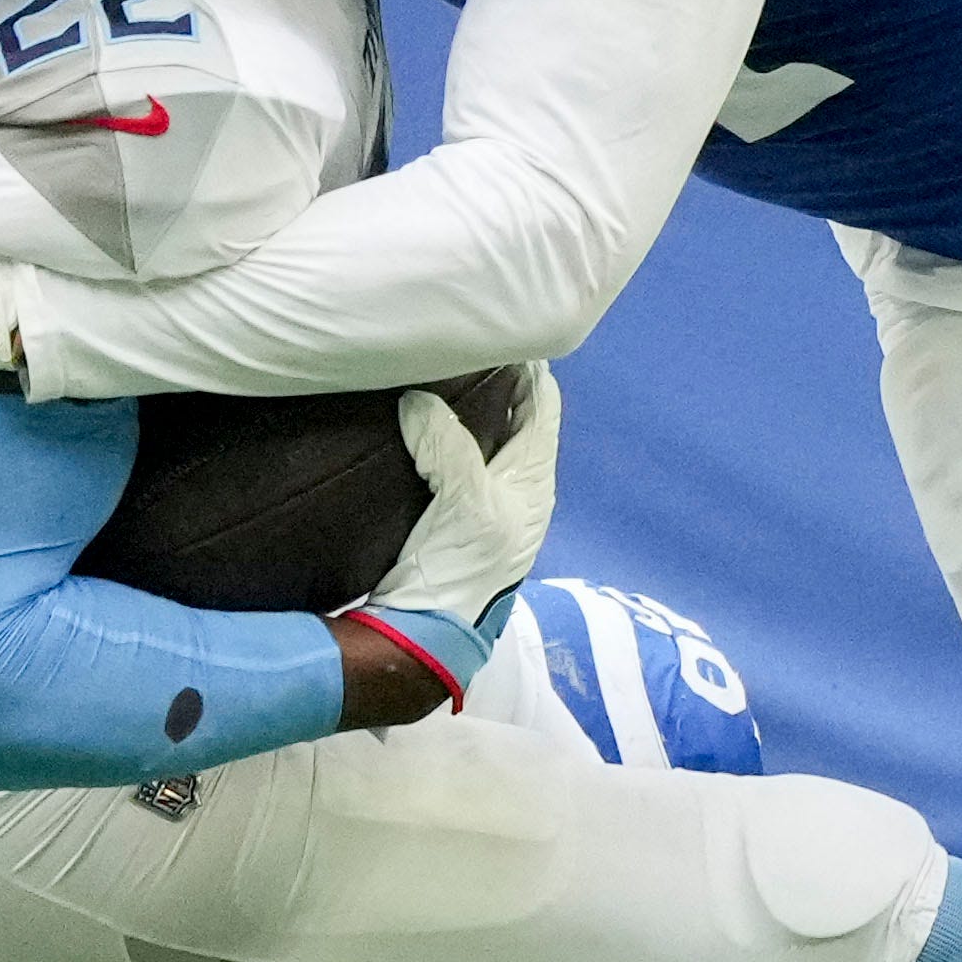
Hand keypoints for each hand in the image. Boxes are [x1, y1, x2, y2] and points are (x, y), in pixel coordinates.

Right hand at [370, 368, 560, 622]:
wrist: (422, 632)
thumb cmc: (459, 568)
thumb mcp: (464, 502)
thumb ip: (448, 446)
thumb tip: (418, 399)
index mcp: (534, 480)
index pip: (543, 407)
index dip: (529, 369)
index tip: (503, 330)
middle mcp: (517, 487)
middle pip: (515, 418)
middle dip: (496, 381)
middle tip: (460, 343)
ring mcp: (485, 502)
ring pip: (484, 438)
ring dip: (467, 408)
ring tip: (436, 371)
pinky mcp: (452, 514)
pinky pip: (455, 458)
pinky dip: (443, 434)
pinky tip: (417, 420)